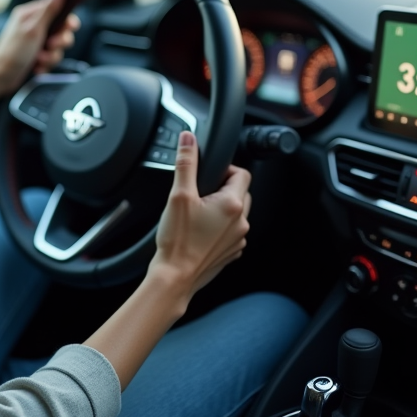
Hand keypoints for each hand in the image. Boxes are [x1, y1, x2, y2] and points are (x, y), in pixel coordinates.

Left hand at [0, 0, 80, 95]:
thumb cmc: (12, 53)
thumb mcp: (34, 28)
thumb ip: (50, 8)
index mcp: (31, 14)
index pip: (58, 9)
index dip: (67, 21)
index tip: (69, 28)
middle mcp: (33, 26)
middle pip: (62, 30)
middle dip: (59, 42)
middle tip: (50, 45)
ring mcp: (34, 41)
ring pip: (57, 47)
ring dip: (51, 56)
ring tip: (39, 59)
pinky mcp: (35, 55)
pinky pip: (51, 58)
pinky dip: (46, 64)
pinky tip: (36, 66)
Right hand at [148, 131, 251, 303]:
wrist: (175, 277)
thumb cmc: (177, 241)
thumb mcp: (178, 195)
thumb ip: (186, 163)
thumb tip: (188, 139)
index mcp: (232, 204)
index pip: (241, 173)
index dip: (225, 168)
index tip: (207, 174)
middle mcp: (241, 222)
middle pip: (240, 192)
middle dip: (222, 188)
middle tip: (199, 194)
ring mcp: (238, 240)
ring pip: (235, 213)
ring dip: (221, 209)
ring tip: (196, 213)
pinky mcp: (230, 253)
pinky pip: (230, 232)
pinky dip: (218, 228)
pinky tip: (198, 231)